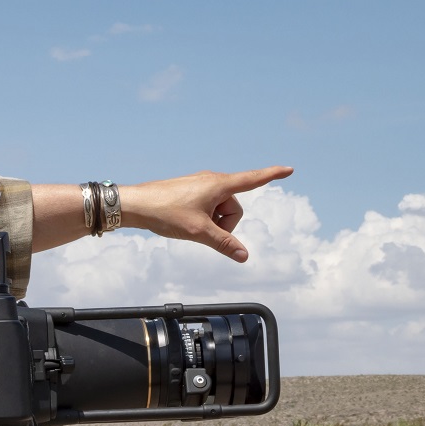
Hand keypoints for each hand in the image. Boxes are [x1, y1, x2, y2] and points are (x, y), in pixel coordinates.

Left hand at [120, 166, 292, 262]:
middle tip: (201, 229)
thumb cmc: (165, 213)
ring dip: (211, 222)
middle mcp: (212, 180)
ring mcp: (200, 185)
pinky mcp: (190, 192)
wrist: (135, 205)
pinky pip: (206, 208)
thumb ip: (224, 243)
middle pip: (234, 207)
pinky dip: (201, 219)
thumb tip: (244, 256)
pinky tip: (182, 222)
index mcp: (219, 184)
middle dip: (224, 223)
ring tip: (189, 224)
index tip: (290, 169)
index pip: (253, 180)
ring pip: (219, 210)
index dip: (272, 175)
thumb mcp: (198, 232)